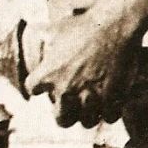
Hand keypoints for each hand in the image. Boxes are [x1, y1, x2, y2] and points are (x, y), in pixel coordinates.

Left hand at [26, 8, 141, 129]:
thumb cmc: (85, 25)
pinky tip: (111, 102)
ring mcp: (90, 98)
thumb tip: (35, 33)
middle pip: (61, 119)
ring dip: (89, 114)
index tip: (43, 85)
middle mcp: (66, 91)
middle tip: (71, 106)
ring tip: (93, 106)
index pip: (32, 89)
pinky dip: (110, 111)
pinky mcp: (112, 100)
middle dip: (65, 114)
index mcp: (48, 75)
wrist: (115, 26)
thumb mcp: (57, 28)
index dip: (38, 86)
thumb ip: (43, 36)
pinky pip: (109, 117)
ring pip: (87, 122)